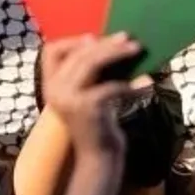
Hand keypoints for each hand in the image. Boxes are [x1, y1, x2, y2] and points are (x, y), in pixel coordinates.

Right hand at [39, 33, 140, 156]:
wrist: (98, 155)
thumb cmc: (97, 123)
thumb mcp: (88, 93)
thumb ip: (89, 72)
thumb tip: (107, 42)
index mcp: (50, 86)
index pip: (50, 51)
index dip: (72, 41)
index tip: (94, 38)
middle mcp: (54, 91)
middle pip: (78, 53)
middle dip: (106, 43)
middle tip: (129, 39)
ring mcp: (68, 99)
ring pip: (90, 63)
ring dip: (116, 53)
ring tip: (138, 50)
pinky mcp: (87, 108)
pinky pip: (110, 86)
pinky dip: (130, 84)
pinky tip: (145, 84)